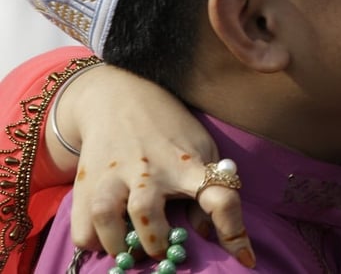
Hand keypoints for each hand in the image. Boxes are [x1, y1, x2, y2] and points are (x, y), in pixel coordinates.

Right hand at [54, 63, 253, 265]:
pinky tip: (104, 241)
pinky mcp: (86, 180)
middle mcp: (150, 168)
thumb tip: (207, 234)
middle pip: (146, 210)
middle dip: (154, 240)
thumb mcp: (201, 148)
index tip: (244, 258)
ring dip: (118, 243)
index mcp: (189, 162)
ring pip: (106, 214)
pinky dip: (91, 240)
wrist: (119, 97)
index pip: (219, 195)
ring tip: (129, 250)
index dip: (233, 229)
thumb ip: (207, 188)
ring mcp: (114, 173)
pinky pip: (82, 223)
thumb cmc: (171, 130)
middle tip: (162, 250)